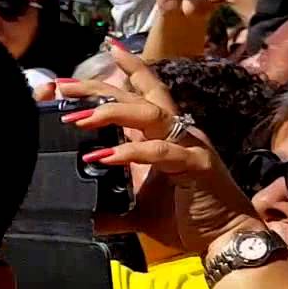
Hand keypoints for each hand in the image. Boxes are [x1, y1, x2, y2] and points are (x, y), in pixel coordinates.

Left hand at [65, 44, 262, 253]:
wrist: (224, 239)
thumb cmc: (187, 219)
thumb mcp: (140, 212)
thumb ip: (114, 211)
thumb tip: (89, 219)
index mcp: (166, 135)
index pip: (145, 93)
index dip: (128, 70)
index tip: (105, 49)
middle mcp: (179, 132)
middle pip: (138, 96)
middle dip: (99, 88)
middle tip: (63, 86)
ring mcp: (189, 145)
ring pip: (149, 114)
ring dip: (110, 113)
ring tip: (77, 118)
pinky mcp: (195, 164)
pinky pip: (159, 150)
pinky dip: (129, 151)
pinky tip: (102, 156)